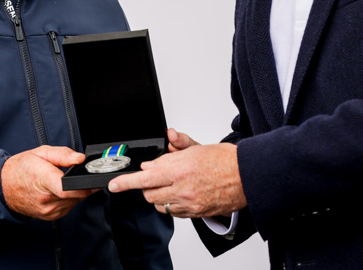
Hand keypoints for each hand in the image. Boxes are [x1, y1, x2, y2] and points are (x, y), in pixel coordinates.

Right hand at [1, 146, 96, 219]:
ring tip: (63, 180)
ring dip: (76, 191)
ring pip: (75, 201)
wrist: (4, 187)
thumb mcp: (41, 152)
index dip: (84, 185)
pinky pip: (69, 206)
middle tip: (79, 173)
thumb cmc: (21, 168)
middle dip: (83, 184)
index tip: (92, 178)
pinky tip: (60, 190)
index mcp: (42, 179)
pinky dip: (70, 198)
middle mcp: (46, 199)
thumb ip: (63, 154)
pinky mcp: (51, 216)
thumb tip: (80, 158)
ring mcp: (49, 210)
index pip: (66, 188)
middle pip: (76, 194)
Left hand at [108, 130, 245, 218]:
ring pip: (160, 205)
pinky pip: (174, 213)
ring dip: (159, 195)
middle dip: (147, 185)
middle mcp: (183, 190)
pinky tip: (182, 193)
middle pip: (149, 194)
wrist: (247, 176)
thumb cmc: (225, 160)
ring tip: (173, 183)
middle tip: (158, 175)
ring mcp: (190, 204)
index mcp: (180, 170)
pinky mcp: (196, 214)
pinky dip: (172, 203)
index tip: (114, 185)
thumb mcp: (195, 149)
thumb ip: (171, 153)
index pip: (145, 178)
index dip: (126, 183)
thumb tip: (154, 159)